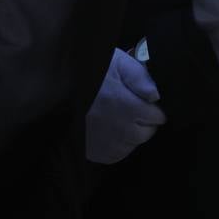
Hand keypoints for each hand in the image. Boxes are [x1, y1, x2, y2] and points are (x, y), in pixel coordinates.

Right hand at [85, 48, 166, 163]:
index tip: (141, 100)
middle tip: (129, 107)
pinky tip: (108, 130)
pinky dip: (117, 145)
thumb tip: (156, 96)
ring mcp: (108, 145)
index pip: (157, 117)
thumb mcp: (117, 64)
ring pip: (133, 144)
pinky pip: (117, 154)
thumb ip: (140, 77)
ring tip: (116, 117)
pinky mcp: (96, 153)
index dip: (152, 107)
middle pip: (147, 133)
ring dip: (131, 134)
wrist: (61, 89)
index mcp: (128, 107)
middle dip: (144, 121)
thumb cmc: (92, 74)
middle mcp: (120, 130)